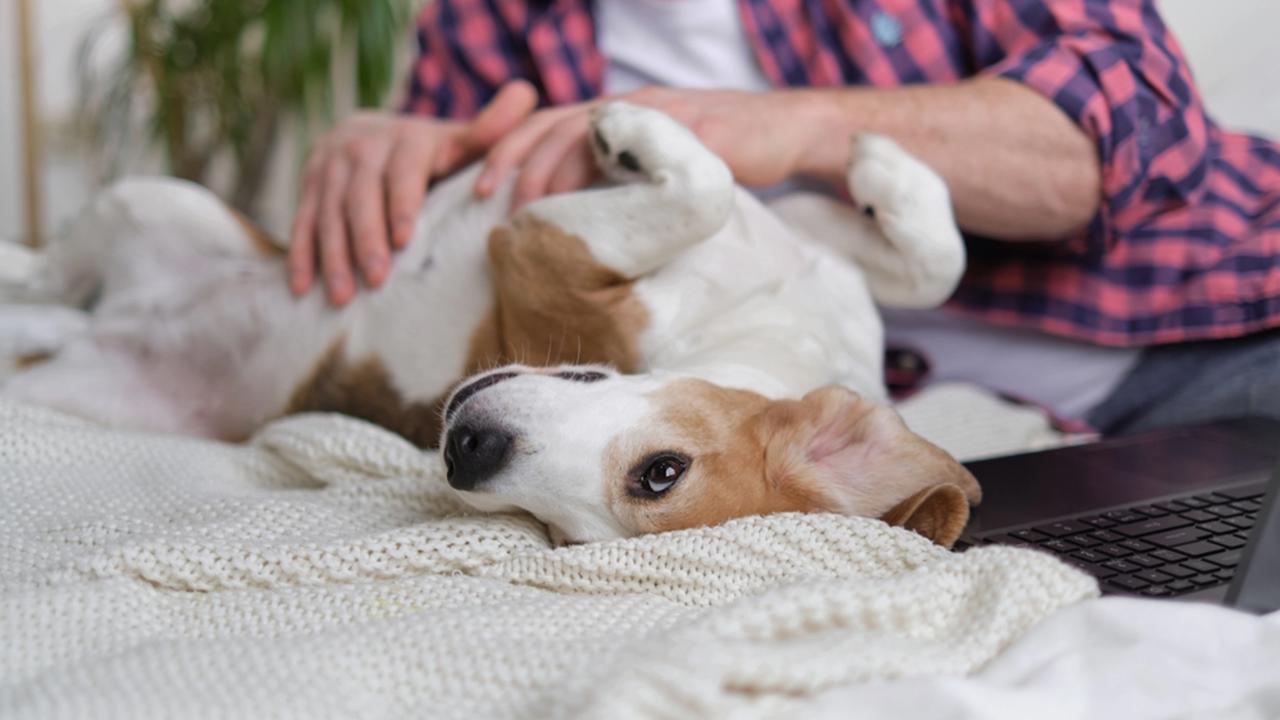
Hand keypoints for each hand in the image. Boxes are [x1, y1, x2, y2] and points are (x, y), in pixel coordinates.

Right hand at [289, 81, 537, 304]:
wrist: (371, 134)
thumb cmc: (430, 152)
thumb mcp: (457, 140)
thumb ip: (490, 128)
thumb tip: (527, 92)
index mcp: (403, 138)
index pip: (401, 171)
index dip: (402, 203)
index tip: (406, 239)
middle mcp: (361, 147)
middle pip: (361, 197)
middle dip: (367, 240)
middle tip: (377, 280)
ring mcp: (329, 166)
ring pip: (329, 213)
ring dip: (333, 256)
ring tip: (343, 296)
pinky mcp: (308, 185)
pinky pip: (302, 222)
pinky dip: (301, 256)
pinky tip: (302, 288)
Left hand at [474, 87, 817, 208]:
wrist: (784, 130)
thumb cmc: (720, 151)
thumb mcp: (660, 160)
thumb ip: (621, 176)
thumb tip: (579, 221)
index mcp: (617, 113)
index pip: (548, 123)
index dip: (510, 151)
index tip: (482, 190)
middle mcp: (631, 106)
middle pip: (556, 125)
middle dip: (520, 164)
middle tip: (499, 207)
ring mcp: (661, 115)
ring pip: (591, 132)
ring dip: (557, 170)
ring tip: (538, 209)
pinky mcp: (694, 132)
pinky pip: (647, 148)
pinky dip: (618, 172)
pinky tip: (602, 204)